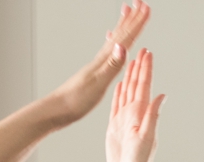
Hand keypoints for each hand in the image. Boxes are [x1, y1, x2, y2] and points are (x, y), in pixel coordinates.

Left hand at [45, 3, 150, 126]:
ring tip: (127, 12)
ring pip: (114, 40)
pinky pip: (107, 52)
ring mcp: (97, 64)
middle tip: (140, 3)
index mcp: (104, 60)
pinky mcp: (93, 72)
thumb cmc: (75, 100)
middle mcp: (101, 59)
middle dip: (132, 18)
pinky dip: (112, 43)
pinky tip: (111, 42)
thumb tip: (123, 46)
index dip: (137, 23)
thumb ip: (112, 65)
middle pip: (120, 34)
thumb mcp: (98, 83)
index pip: (125, 38)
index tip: (147, 8)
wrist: (57, 110)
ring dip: (122, 26)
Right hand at [106, 47, 163, 161]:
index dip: (146, 69)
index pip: (144, 86)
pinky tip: (120, 85)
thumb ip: (153, 115)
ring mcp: (124, 119)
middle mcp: (134, 113)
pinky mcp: (115, 126)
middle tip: (141, 50)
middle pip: (136, 85)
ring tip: (131, 62)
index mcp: (141, 113)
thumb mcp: (147, 137)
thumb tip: (161, 95)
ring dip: (129, 77)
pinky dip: (119, 94)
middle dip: (139, 67)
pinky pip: (116, 105)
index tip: (147, 53)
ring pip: (127, 92)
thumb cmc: (140, 160)